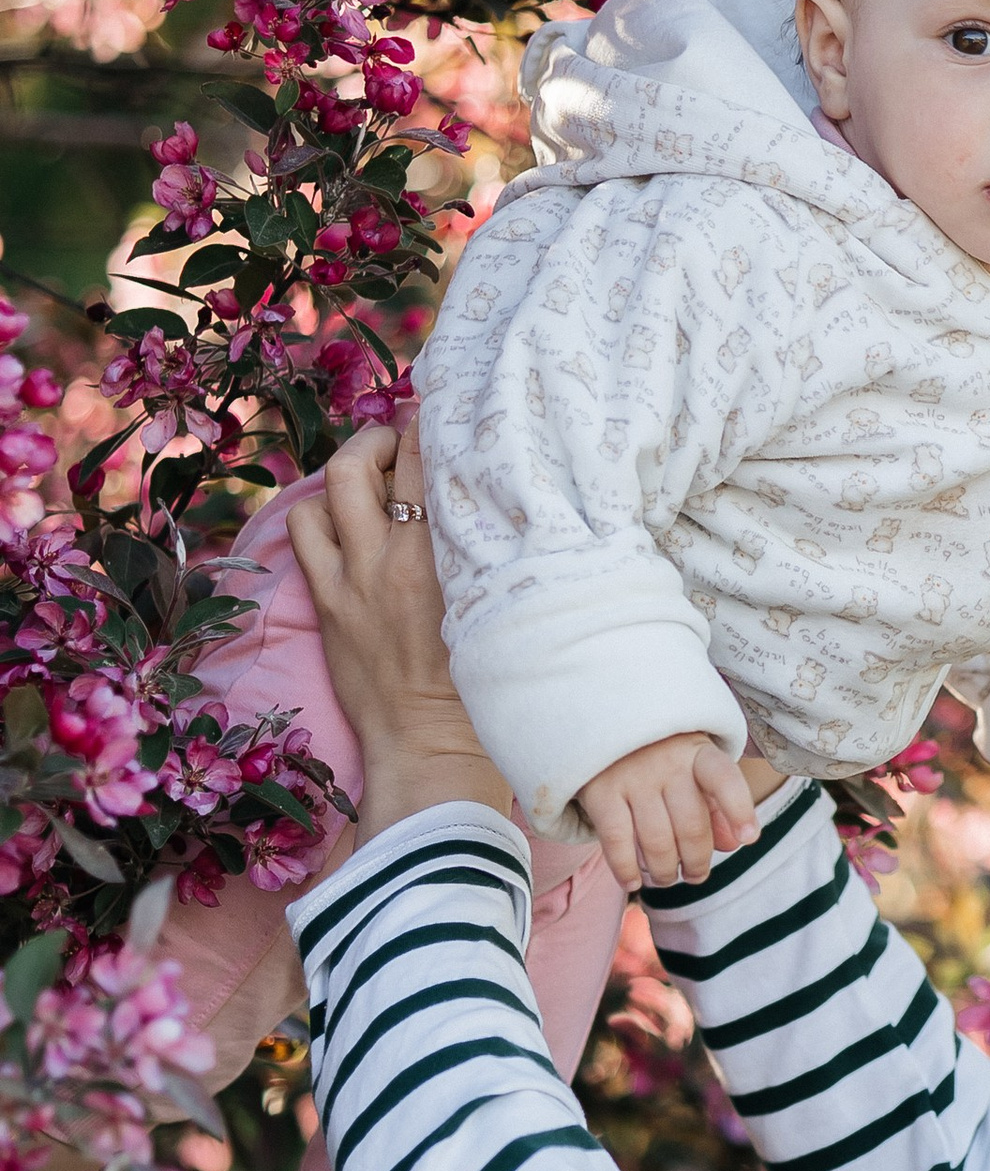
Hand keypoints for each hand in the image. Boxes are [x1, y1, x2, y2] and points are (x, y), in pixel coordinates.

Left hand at [288, 422, 510, 846]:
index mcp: (446, 558)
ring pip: (331, 486)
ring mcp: (351, 578)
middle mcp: (393, 557)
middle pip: (370, 460)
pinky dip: (320, 513)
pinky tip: (342, 522)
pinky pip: (305, 532)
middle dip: (384, 437)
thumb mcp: (503, 611)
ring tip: (371, 477)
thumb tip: (493, 511)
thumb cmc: (485, 692)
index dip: (434, 428)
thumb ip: (492, 558)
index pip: (433, 464)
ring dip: (348, 470)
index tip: (446, 418)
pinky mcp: (326, 602)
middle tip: (403, 442)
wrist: (429, 752)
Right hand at [575, 731, 758, 887]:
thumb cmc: (663, 759)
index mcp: (698, 754)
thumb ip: (717, 806)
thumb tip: (733, 844)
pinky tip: (633, 881)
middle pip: (690, 826)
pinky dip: (626, 869)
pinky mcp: (600, 791)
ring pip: (655, 841)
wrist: (606, 728)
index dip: (739, 810)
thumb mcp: (696, 772)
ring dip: (664, 871)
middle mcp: (666, 763)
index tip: (749, 837)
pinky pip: (617, 841)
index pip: (724, 780)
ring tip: (666, 877)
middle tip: (695, 875)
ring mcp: (632, 776)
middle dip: (696, 862)